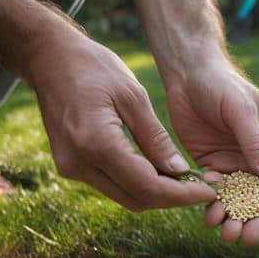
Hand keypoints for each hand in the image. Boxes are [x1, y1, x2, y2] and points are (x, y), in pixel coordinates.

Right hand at [26, 31, 216, 210]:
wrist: (48, 58)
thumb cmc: (92, 67)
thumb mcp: (133, 96)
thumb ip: (156, 138)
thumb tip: (180, 173)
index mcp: (96, 143)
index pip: (147, 185)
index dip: (182, 195)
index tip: (210, 192)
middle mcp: (78, 163)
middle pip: (136, 198)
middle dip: (172, 198)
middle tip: (203, 188)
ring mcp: (70, 168)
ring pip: (124, 196)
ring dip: (155, 192)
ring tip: (185, 180)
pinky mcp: (69, 166)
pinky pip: (111, 185)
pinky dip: (137, 183)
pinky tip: (159, 170)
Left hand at [165, 59, 258, 246]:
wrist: (185, 74)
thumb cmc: (220, 84)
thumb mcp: (241, 111)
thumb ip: (254, 142)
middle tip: (254, 235)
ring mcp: (239, 163)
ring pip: (244, 200)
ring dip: (239, 219)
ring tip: (230, 236)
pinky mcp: (215, 167)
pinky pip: (219, 194)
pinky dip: (216, 208)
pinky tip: (210, 218)